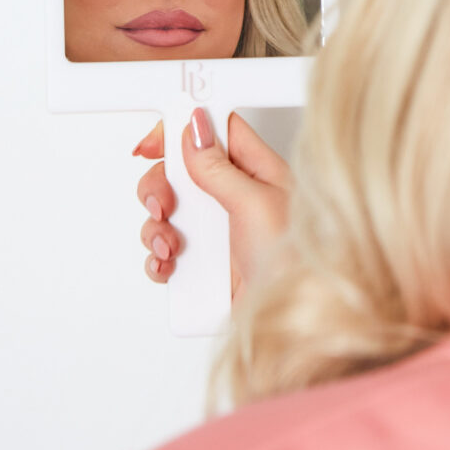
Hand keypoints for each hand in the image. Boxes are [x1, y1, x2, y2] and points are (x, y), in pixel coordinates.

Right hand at [132, 109, 290, 303]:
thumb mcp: (255, 203)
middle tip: (164, 205)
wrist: (292, 320)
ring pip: (166, 213)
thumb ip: (219, 167)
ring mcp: (216, 232)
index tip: (154, 143)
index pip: (213, 132)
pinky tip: (168, 266)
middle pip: (179, 172)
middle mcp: (233, 197)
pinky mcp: (203, 265)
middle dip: (160, 187)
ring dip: (157, 227)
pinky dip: (158, 258)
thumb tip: (195, 128)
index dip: (180, 130)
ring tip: (171, 247)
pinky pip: (164, 253)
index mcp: (255, 171)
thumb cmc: (294, 261)